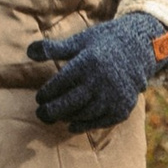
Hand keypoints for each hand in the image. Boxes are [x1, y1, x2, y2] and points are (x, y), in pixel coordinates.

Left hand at [29, 11, 167, 129]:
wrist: (139, 49)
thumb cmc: (103, 43)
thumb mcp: (79, 41)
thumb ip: (54, 49)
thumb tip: (28, 51)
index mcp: (88, 63)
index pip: (61, 83)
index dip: (47, 93)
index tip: (39, 98)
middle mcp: (102, 81)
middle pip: (70, 103)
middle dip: (52, 111)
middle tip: (41, 114)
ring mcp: (114, 96)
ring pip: (84, 114)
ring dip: (67, 117)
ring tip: (55, 117)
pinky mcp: (123, 107)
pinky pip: (101, 121)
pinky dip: (85, 125)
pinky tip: (72, 126)